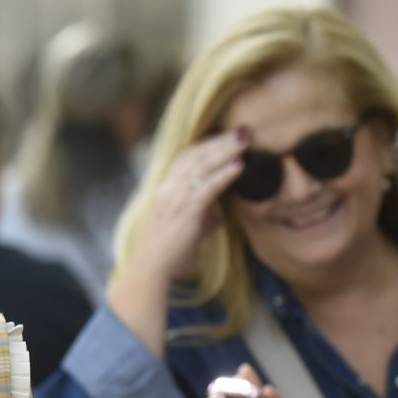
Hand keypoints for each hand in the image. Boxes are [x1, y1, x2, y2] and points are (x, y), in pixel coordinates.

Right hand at [105, 128, 248, 350]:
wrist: (152, 268)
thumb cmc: (169, 252)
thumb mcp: (187, 229)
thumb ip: (202, 217)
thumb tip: (217, 216)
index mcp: (166, 188)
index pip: (186, 156)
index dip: (206, 142)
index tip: (225, 132)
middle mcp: (168, 188)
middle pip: (196, 154)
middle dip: (220, 140)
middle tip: (242, 129)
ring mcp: (175, 198)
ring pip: (202, 166)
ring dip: (225, 151)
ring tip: (244, 140)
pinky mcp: (185, 211)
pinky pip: (207, 188)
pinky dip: (224, 175)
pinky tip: (239, 167)